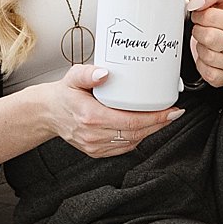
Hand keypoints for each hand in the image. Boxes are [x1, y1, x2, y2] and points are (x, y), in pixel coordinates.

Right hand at [40, 64, 183, 158]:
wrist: (49, 113)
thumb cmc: (64, 94)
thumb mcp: (73, 77)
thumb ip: (88, 73)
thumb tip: (104, 72)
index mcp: (91, 116)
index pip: (130, 121)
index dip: (155, 118)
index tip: (170, 111)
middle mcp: (94, 134)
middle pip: (136, 133)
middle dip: (158, 124)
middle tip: (173, 113)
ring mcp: (95, 146)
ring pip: (132, 142)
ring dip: (150, 131)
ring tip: (163, 119)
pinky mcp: (96, 151)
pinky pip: (124, 147)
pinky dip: (137, 138)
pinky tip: (145, 127)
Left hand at [184, 0, 222, 88]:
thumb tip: (195, 2)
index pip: (211, 17)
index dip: (199, 14)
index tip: (202, 15)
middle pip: (208, 37)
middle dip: (198, 31)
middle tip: (202, 29)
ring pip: (206, 56)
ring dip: (200, 47)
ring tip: (206, 42)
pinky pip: (207, 73)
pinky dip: (201, 64)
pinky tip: (207, 56)